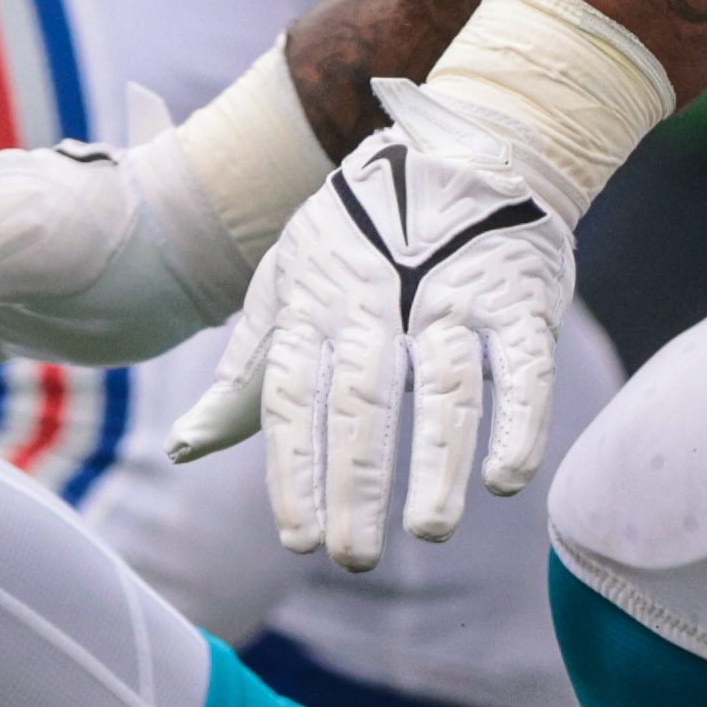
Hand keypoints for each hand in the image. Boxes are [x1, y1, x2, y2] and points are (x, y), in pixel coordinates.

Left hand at [172, 80, 581, 569]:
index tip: (298, 538)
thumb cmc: (355, 238)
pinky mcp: (517, 295)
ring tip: (430, 530)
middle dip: (356, 483)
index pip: (294, 397)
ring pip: (442, 386)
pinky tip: (506, 477)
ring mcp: (449, 296)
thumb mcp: (285, 288)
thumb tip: (186, 447)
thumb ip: (248, 374)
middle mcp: (375, 303)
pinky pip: (521, 362)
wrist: (455, 150)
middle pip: (362, 401)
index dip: (294, 468)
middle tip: (352, 556)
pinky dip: (518, 418)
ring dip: (437, 461)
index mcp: (312, 307)